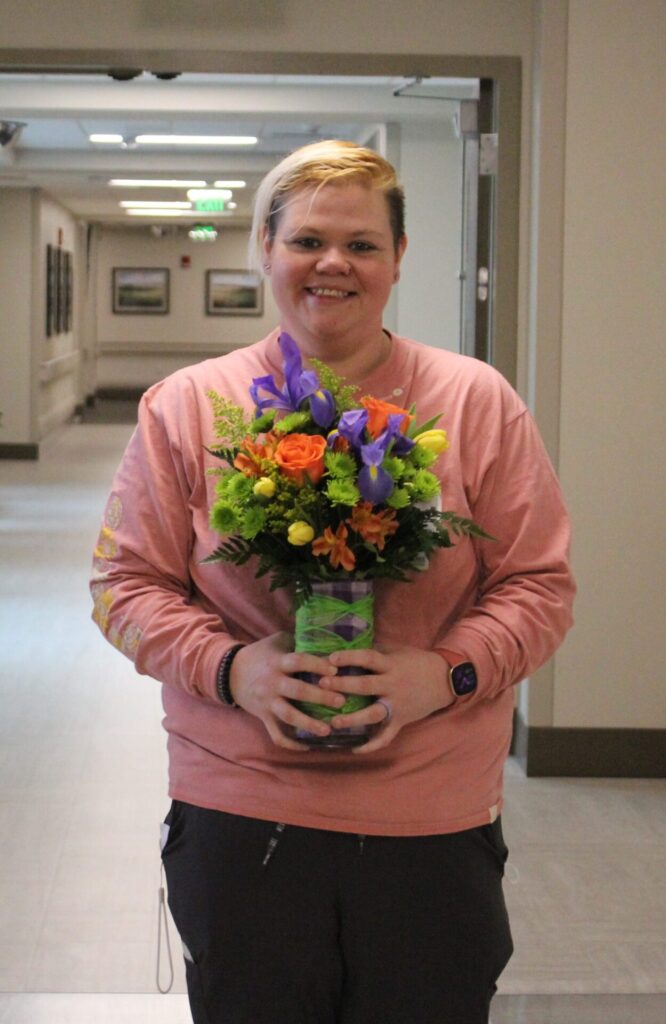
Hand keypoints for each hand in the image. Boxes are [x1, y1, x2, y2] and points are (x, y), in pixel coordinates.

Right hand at [229, 632, 347, 749]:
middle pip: (297, 690)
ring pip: (288, 716)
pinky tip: (308, 746)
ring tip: (327, 730)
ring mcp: (267, 702)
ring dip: (308, 724)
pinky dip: (291, 743)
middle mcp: (272, 683)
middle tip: (341, 701)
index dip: (316, 665)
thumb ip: (298, 640)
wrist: (230, 673)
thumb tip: (328, 639)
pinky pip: (277, 734)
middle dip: (320, 697)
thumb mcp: (277, 642)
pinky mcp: (264, 717)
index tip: (335, 670)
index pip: (298, 661)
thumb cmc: (261, 654)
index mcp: (278, 662)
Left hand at [317, 645, 454, 753]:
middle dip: (343, 685)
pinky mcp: (401, 720)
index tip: (330, 658)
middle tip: (322, 685)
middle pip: (366, 685)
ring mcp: (397, 705)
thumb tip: (346, 650)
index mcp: (391, 665)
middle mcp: (393, 685)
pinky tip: (354, 749)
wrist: (445, 680)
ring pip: (373, 714)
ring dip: (353, 719)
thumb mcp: (397, 651)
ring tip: (333, 722)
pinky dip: (372, 745)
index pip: (368, 658)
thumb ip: (375, 652)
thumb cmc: (417, 662)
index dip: (350, 657)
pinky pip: (386, 736)